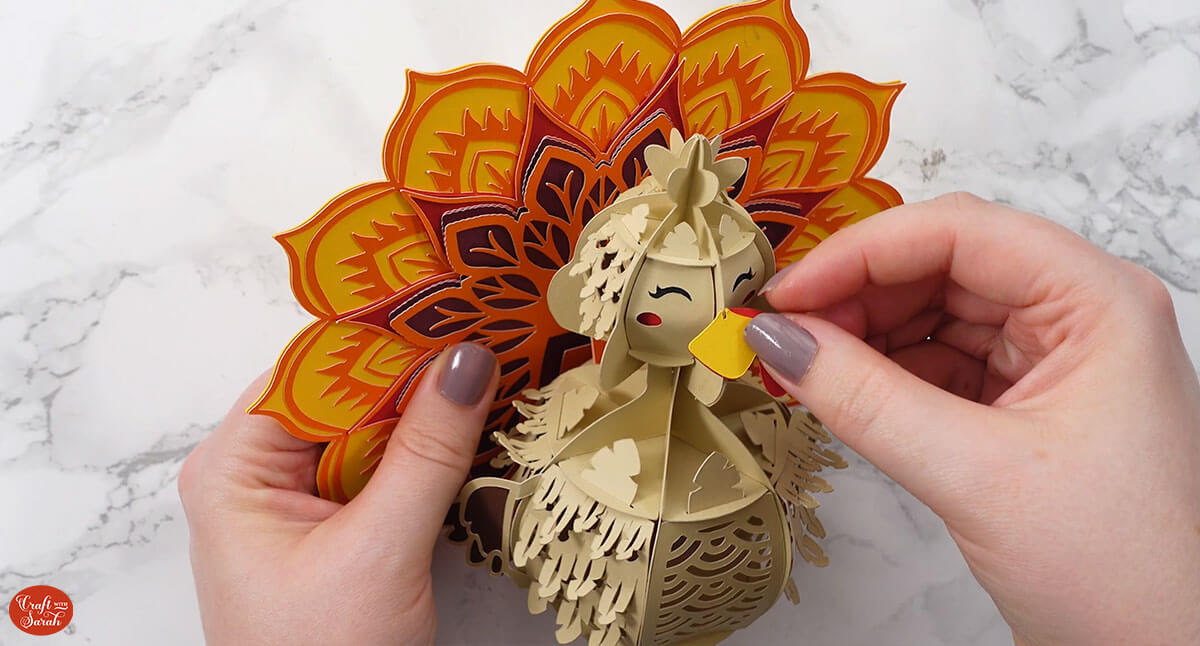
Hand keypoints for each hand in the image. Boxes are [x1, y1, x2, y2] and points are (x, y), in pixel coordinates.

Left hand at [179, 343, 497, 645]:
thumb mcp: (379, 550)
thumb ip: (426, 451)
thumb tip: (467, 358)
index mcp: (235, 466)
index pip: (313, 368)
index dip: (384, 335)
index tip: (457, 304)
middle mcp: (261, 473)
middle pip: (346, 392)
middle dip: (417, 370)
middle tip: (494, 331)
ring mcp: (303, 502)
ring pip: (375, 429)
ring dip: (432, 411)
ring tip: (498, 371)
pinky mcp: (342, 528)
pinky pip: (388, 468)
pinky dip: (432, 452)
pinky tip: (479, 430)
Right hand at [745, 193, 1199, 645]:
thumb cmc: (1120, 571)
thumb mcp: (974, 475)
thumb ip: (865, 399)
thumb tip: (776, 338)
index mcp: (1096, 300)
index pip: (960, 232)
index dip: (860, 253)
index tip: (786, 296)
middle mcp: (1077, 313)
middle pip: (942, 264)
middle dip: (856, 294)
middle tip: (781, 334)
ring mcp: (1050, 357)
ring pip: (932, 313)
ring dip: (862, 335)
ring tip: (802, 366)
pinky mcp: (1022, 402)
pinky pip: (935, 363)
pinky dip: (881, 375)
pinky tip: (840, 393)